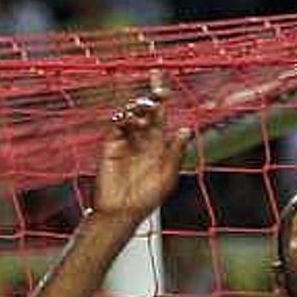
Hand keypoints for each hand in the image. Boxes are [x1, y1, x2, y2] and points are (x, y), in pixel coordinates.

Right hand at [94, 74, 191, 227]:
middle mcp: (142, 139)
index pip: (160, 116)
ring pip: (132, 114)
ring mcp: (125, 140)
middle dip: (151, 96)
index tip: (164, 85)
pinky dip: (125, 118)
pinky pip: (117, 124)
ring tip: (147, 112)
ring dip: (140, 108)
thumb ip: (176, 152)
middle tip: (158, 88)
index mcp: (158, 145)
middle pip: (146, 110)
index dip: (161, 99)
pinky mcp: (111, 144)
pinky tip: (134, 121)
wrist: (121, 211)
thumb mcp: (167, 175)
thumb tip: (186, 129)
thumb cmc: (146, 198)